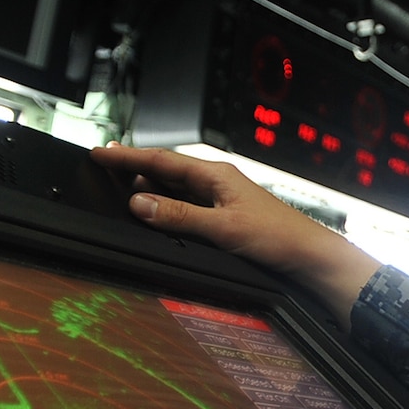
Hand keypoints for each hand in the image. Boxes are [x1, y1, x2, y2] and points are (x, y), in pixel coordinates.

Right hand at [89, 144, 381, 328]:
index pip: (162, 159)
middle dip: (134, 166)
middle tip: (103, 164)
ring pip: (176, 186)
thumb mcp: (222, 228)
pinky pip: (187, 202)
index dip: (127, 157)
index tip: (99, 153)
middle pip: (167, 168)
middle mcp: (217, 180)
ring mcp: (222, 196)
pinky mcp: (226, 214)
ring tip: (121, 183)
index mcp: (215, 174)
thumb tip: (140, 203)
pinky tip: (157, 209)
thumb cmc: (276, 237)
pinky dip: (167, 203)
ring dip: (149, 184)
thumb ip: (179, 216)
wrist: (308, 255)